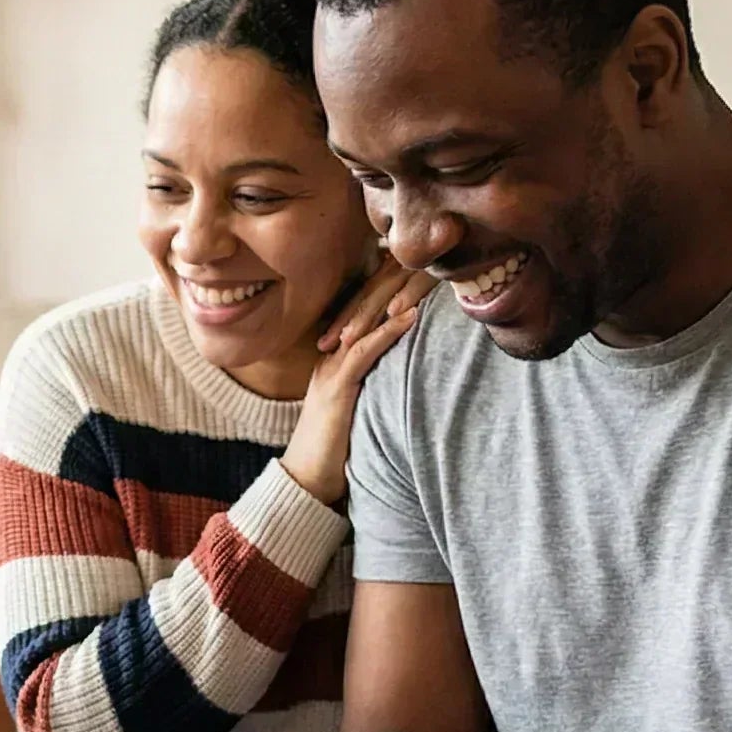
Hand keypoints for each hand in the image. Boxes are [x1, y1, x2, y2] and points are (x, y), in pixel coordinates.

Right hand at [281, 257, 433, 505]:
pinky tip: (411, 316)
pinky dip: (388, 332)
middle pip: (364, 303)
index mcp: (337, 356)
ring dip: (396, 295)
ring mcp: (331, 368)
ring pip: (364, 320)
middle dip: (393, 276)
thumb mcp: (361, 406)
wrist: (307, 478)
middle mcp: (332, 354)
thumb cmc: (338, 449)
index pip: (365, 310)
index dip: (389, 284)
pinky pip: (364, 352)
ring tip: (423, 272)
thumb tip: (409, 372)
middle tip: (424, 252)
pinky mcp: (337, 387)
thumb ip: (379, 384)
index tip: (418, 262)